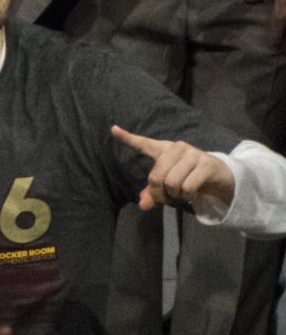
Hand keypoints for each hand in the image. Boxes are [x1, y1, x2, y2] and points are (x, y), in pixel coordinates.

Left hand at [113, 125, 236, 212]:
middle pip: (156, 177)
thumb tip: (143, 205)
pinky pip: (187, 186)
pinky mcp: (206, 164)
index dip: (128, 138)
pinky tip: (194, 192)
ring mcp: (192, 154)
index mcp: (164, 150)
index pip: (143, 144)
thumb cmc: (189, 177)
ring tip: (183, 192)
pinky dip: (188, 195)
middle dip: (161, 193)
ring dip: (176, 195)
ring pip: (171, 183)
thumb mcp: (169, 184)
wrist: (220, 177)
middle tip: (170, 196)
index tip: (113, 129)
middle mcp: (177, 148)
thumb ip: (153, 193)